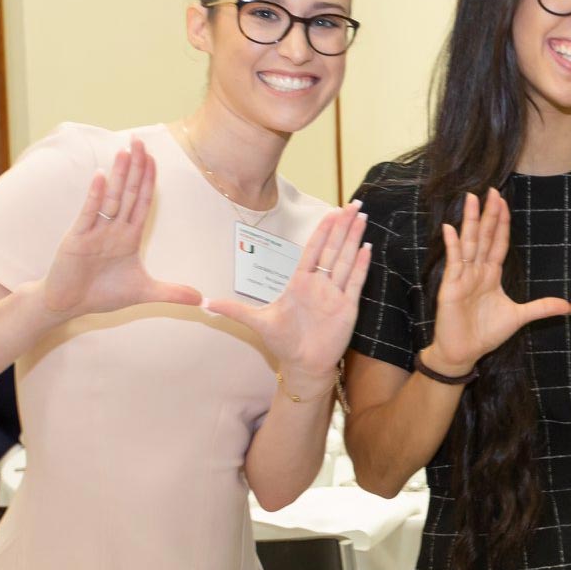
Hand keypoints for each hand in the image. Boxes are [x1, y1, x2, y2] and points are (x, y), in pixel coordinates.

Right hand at [39, 140, 201, 317]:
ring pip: (110, 198)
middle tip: (140, 142)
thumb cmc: (102, 294)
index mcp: (128, 236)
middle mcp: (113, 229)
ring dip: (119, 175)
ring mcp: (94, 231)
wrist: (68, 305)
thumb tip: (201, 300)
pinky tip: (101, 176)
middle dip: (136, 168)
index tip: (154, 159)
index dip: (149, 181)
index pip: (142, 203)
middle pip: (128, 193)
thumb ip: (172, 293)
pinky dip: (95, 195)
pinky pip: (88, 213)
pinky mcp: (76, 239)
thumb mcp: (144, 292)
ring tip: (124, 151)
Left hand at [204, 202, 371, 385]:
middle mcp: (320, 284)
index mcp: (300, 283)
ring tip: (362, 218)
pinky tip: (366, 248)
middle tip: (353, 204)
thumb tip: (204, 304)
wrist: (304, 365)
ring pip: (346, 260)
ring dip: (354, 239)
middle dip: (343, 226)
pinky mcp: (347, 307)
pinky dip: (361, 265)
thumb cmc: (283, 342)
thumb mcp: (257, 322)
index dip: (322, 231)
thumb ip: (234, 310)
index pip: (313, 250)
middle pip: (333, 249)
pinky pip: (356, 282)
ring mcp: (335, 294)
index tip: (331, 212)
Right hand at [428, 189, 570, 371]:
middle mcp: (476, 271)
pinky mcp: (450, 286)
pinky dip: (451, 245)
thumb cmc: (486, 333)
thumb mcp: (519, 317)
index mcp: (490, 274)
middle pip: (484, 236)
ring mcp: (462, 276)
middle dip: (489, 214)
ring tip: (472, 199)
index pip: (498, 243)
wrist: (464, 352)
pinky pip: (453, 261)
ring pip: (469, 242)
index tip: (505, 203)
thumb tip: (567, 306)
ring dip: (470, 221)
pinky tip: (450, 227)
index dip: (502, 223)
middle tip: (492, 190)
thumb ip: (541, 308)